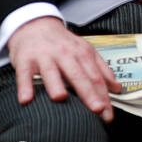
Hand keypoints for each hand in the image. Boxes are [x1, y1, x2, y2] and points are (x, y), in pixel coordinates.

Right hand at [6, 16, 120, 121]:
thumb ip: (102, 70)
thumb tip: (117, 89)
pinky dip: (25, 86)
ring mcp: (45, 57)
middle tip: (97, 109)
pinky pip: (24, 74)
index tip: (108, 114)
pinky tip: (26, 100)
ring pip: (51, 72)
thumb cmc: (63, 44)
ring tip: (61, 98)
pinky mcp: (25, 60)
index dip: (104, 96)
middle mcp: (65, 54)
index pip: (96, 77)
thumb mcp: (85, 51)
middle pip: (78, 76)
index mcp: (83, 54)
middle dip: (88, 92)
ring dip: (55, 85)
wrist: (35, 26)